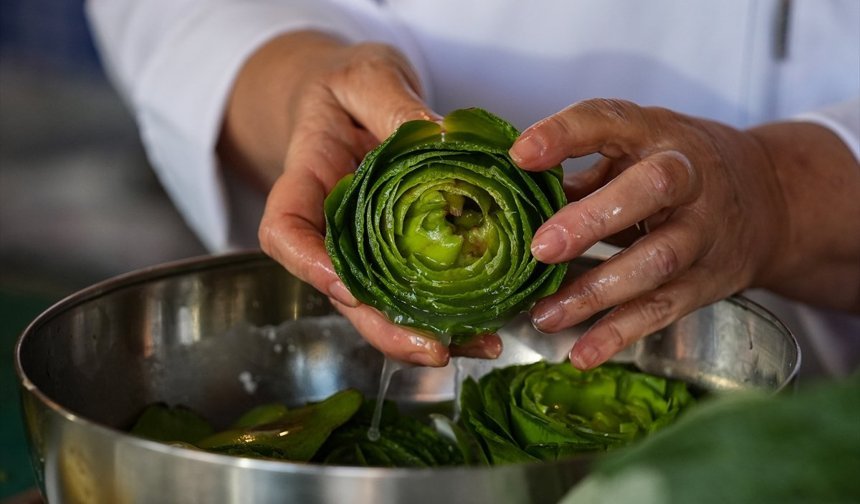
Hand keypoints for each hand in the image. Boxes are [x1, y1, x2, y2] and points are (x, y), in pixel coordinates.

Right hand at [223, 31, 500, 365]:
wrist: (346, 102)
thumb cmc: (344, 86)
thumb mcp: (364, 76)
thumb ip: (392, 102)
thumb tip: (441, 137)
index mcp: (305, 183)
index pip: (285, 232)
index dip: (310, 265)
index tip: (347, 288)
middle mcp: (328, 229)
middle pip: (340, 292)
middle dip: (384, 327)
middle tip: (435, 349)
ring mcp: (361, 248)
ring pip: (380, 306)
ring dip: (424, 334)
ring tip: (481, 344)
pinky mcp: (394, 254)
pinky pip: (412, 291)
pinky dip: (448, 315)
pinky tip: (487, 325)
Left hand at [509, 98, 790, 369]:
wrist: (771, 199)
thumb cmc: (680, 168)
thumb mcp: (636, 149)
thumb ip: (581, 171)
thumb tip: (513, 193)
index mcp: (657, 134)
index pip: (610, 121)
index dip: (565, 134)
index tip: (520, 154)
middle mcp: (688, 178)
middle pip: (650, 190)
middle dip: (593, 219)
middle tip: (540, 248)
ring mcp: (703, 232)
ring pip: (656, 261)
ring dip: (596, 291)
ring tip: (544, 313)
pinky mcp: (708, 280)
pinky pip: (663, 310)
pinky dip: (620, 334)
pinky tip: (581, 353)